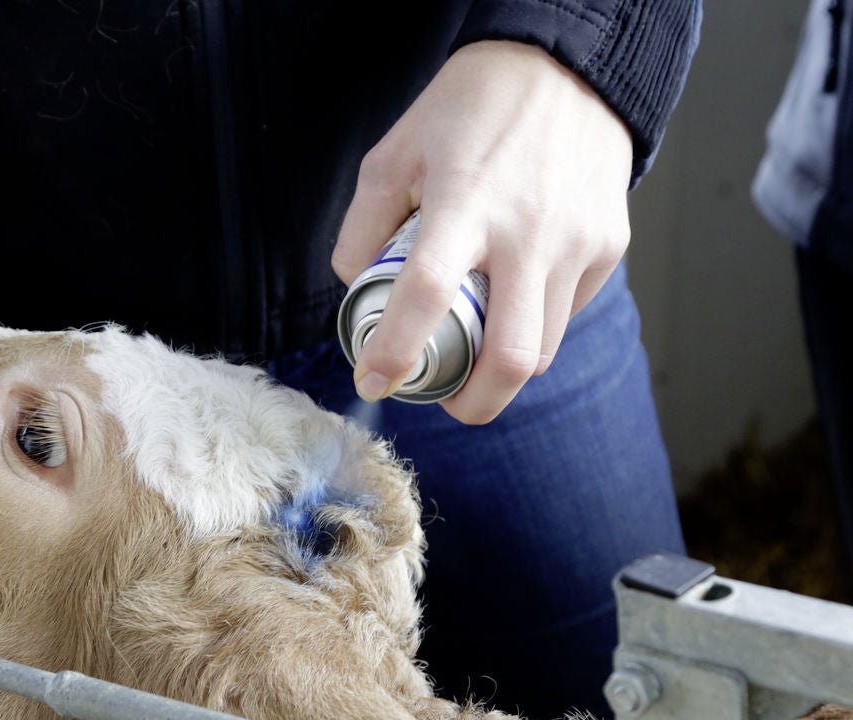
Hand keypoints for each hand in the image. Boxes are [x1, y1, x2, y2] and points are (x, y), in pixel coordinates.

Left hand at [331, 40, 632, 424]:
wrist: (567, 68)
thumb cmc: (472, 109)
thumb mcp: (396, 152)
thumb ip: (364, 226)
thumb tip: (358, 290)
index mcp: (465, 200)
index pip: (428, 293)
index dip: (395, 351)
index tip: (373, 381)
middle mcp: (528, 230)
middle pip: (512, 358)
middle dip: (473, 403)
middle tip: (447, 401)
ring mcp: (577, 242)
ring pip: (544, 349)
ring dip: (504, 370)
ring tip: (477, 353)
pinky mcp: (608, 246)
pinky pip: (566, 313)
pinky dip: (535, 325)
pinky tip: (515, 298)